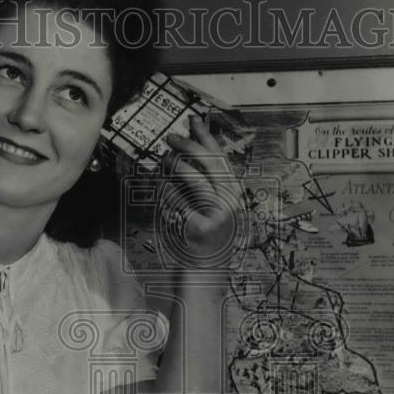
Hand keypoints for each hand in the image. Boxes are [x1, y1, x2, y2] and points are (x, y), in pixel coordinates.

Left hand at [161, 114, 240, 261]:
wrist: (206, 272)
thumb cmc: (204, 238)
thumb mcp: (211, 207)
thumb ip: (204, 183)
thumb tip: (185, 154)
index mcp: (234, 193)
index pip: (221, 158)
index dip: (206, 137)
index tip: (193, 121)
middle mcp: (231, 202)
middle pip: (210, 163)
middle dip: (189, 146)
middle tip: (170, 138)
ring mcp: (218, 216)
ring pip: (195, 180)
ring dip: (177, 164)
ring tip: (164, 159)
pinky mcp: (201, 228)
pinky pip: (180, 202)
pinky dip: (167, 190)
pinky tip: (160, 183)